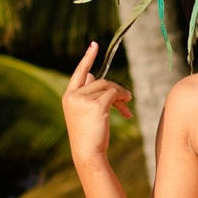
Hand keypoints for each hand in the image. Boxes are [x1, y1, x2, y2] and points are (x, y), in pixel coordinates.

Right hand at [63, 42, 133, 165]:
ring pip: (109, 87)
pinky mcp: (96, 104)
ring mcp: (83, 99)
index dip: (88, 58)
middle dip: (116, 89)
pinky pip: (114, 94)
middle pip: (101, 81)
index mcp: (69, 96)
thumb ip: (89, 93)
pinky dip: (123, 100)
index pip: (79, 72)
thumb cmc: (88, 135)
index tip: (94, 45)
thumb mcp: (84, 112)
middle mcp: (73, 95)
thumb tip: (95, 75)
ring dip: (122, 95)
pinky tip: (127, 112)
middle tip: (127, 99)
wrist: (87, 152)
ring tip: (128, 106)